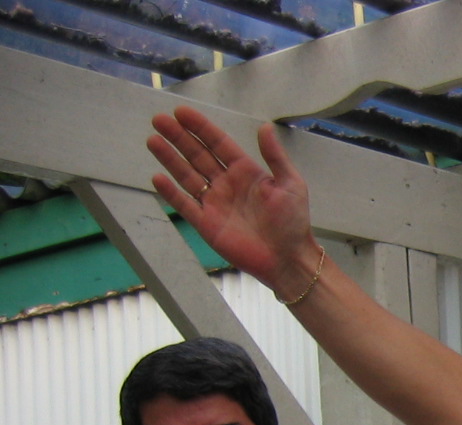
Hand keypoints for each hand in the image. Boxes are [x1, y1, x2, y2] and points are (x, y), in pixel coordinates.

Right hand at [147, 106, 320, 298]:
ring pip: (187, 176)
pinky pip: (185, 205)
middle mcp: (227, 184)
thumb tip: (265, 126)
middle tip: (159, 119)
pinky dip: (171, 193)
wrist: (288, 259)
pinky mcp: (207, 224)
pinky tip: (158, 177)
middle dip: (179, 137)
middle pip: (197, 155)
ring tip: (153, 140)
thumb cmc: (293, 223)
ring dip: (170, 158)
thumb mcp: (291, 184)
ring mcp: (215, 203)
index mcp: (246, 172)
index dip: (200, 128)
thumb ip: (275, 156)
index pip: (218, 144)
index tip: (181, 113)